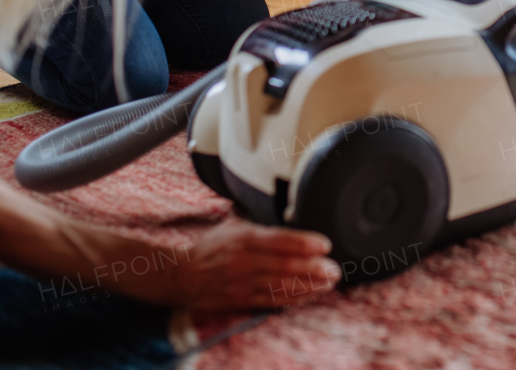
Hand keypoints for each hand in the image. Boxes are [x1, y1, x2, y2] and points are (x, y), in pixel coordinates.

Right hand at [161, 221, 340, 309]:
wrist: (181, 275)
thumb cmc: (212, 247)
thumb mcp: (234, 226)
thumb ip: (260, 225)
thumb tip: (289, 214)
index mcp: (244, 237)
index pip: (280, 239)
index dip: (305, 243)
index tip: (325, 245)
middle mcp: (245, 260)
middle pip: (285, 265)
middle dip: (314, 268)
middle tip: (334, 269)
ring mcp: (242, 282)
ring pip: (282, 285)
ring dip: (310, 285)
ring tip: (329, 283)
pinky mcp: (241, 300)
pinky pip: (273, 301)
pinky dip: (294, 298)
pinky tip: (311, 295)